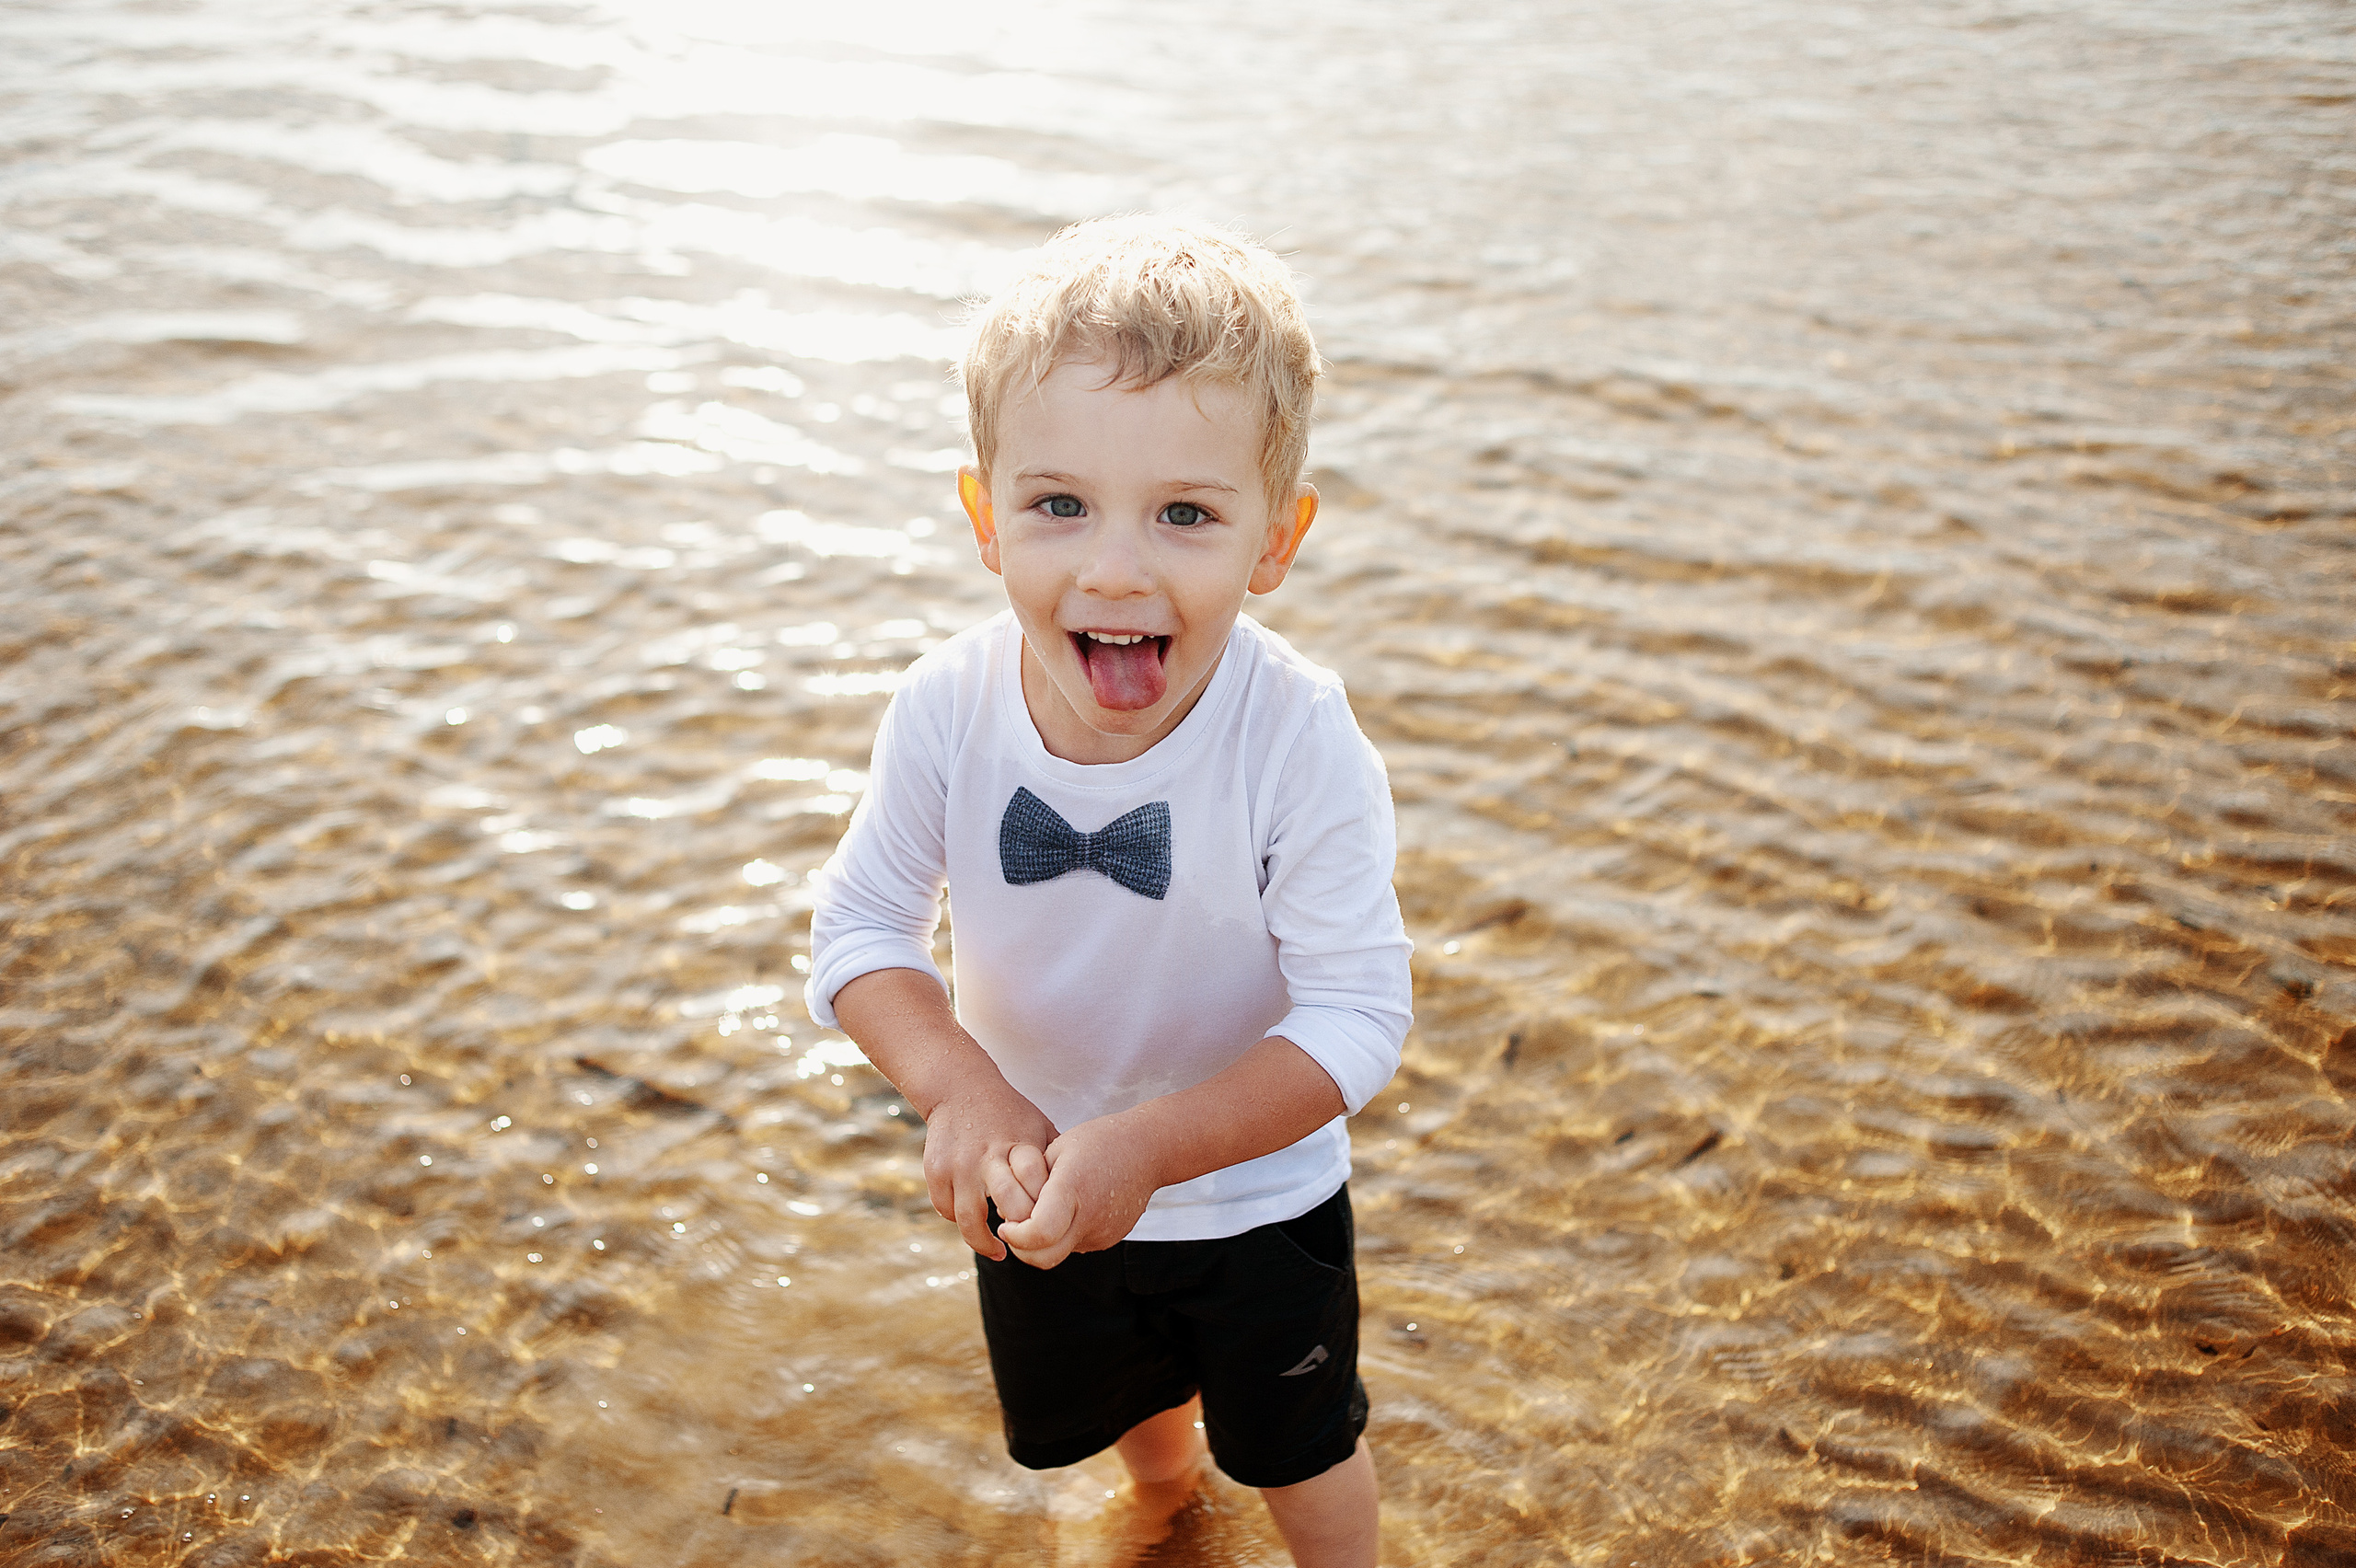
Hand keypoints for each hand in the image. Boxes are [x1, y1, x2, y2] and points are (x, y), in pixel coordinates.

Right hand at [919, 1081, 1056, 1261]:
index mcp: (1020, 1144)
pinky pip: (946, 1211)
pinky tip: (973, 1225)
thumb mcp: (1039, 1126)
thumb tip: (1084, 1193)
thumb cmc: (1008, 1112)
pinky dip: (959, 1222)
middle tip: (1024, 1240)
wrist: (959, 1086)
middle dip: (1020, 1229)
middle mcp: (989, 1155)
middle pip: (1010, 1205)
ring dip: (984, 1242)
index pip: (1038, 1185)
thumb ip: (1056, 1158)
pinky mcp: (936, 1170)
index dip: (1045, 1210)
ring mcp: (959, 1164)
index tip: (1048, 1223)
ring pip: (970, 1220)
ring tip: (998, 1250)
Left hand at [996, 1114, 1164, 1268]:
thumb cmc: (1098, 1142)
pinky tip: (1071, 1208)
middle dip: (1022, 1249)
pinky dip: (1064, 1234)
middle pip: (1044, 1259)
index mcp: (1072, 1189)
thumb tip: (1010, 1215)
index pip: (1038, 1233)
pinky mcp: (1110, 1239)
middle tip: (1014, 1228)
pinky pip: (1076, 1244)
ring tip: (1046, 1207)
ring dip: (1043, 1241)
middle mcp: (1089, 1218)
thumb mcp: (1056, 1150)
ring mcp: (1102, 1233)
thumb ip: (1030, 1184)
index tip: (1006, 1224)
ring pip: (1059, 1253)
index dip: (1015, 1235)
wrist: (1148, 1150)